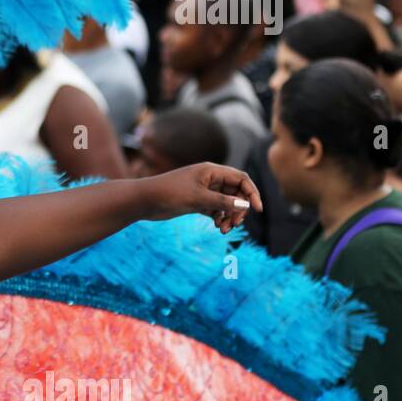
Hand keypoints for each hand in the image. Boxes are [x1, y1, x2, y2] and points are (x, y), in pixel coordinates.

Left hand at [140, 162, 261, 233]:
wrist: (144, 200)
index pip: (240, 178)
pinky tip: (217, 227)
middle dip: (239, 209)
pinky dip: (220, 218)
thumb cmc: (169, 193)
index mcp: (211, 171)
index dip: (251, 192)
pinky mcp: (196, 202)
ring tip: (223, 229)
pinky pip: (216, 210)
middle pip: (236, 193)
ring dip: (229, 216)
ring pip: (226, 203)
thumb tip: (245, 206)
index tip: (257, 209)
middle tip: (234, 224)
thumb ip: (222, 203)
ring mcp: (203, 191)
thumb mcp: (197, 198)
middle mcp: (209, 179)